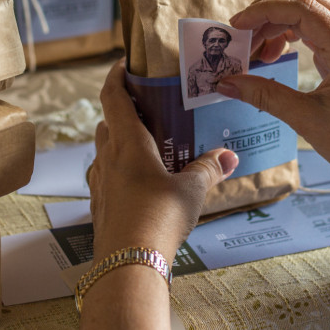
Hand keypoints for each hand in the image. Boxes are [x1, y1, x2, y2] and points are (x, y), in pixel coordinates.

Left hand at [88, 61, 238, 261]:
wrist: (128, 265)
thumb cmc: (159, 218)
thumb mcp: (192, 191)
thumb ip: (209, 169)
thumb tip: (230, 156)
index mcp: (127, 143)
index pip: (112, 96)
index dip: (116, 75)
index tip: (124, 64)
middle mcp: (107, 158)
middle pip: (107, 123)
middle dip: (123, 112)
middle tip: (147, 110)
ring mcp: (99, 183)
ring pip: (104, 151)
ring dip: (120, 143)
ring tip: (148, 148)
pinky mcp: (99, 206)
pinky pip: (106, 178)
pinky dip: (119, 171)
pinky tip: (140, 185)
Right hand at [216, 0, 329, 193]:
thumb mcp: (305, 119)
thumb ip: (263, 95)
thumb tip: (226, 83)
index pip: (301, 8)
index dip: (264, 11)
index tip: (237, 25)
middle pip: (306, 2)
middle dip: (268, 12)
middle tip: (240, 34)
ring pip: (310, 13)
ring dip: (277, 24)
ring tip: (254, 51)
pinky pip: (317, 30)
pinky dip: (290, 35)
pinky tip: (274, 55)